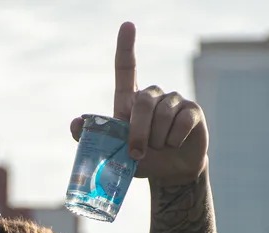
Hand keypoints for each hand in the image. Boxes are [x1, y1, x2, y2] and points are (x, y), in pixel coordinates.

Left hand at [70, 22, 207, 183]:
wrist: (169, 171)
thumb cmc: (141, 159)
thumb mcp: (115, 152)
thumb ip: (95, 138)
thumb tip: (75, 123)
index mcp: (130, 101)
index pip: (127, 68)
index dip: (126, 47)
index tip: (127, 26)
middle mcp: (153, 96)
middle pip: (144, 102)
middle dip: (138, 132)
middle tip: (136, 153)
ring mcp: (174, 101)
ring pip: (163, 114)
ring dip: (156, 139)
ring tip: (158, 149)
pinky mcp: (192, 110)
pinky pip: (181, 122)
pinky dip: (174, 140)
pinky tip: (174, 144)